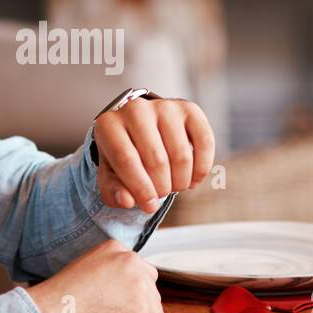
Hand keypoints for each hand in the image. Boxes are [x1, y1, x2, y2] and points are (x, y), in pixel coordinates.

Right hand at [25, 239, 164, 312]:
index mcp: (122, 251)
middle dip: (137, 310)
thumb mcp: (90, 263)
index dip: (132, 293)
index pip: (147, 275)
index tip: (113, 302)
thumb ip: (117, 267)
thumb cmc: (63, 295)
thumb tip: (140, 284)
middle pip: (153, 296)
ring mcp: (140, 291)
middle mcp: (134, 266)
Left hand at [94, 97, 214, 212]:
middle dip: (162, 188)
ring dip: (181, 181)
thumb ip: (113, 191)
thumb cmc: (123, 155)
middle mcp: (135, 109)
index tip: (149, 205)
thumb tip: (127, 200)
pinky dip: (201, 169)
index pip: (127, 160)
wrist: (139, 129)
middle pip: (156, 160)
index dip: (141, 189)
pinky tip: (192, 179)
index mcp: (108, 124)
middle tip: (160, 193)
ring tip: (173, 185)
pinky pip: (204, 143)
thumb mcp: (110, 175)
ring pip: (181, 156)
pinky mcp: (189, 108)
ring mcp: (164, 106)